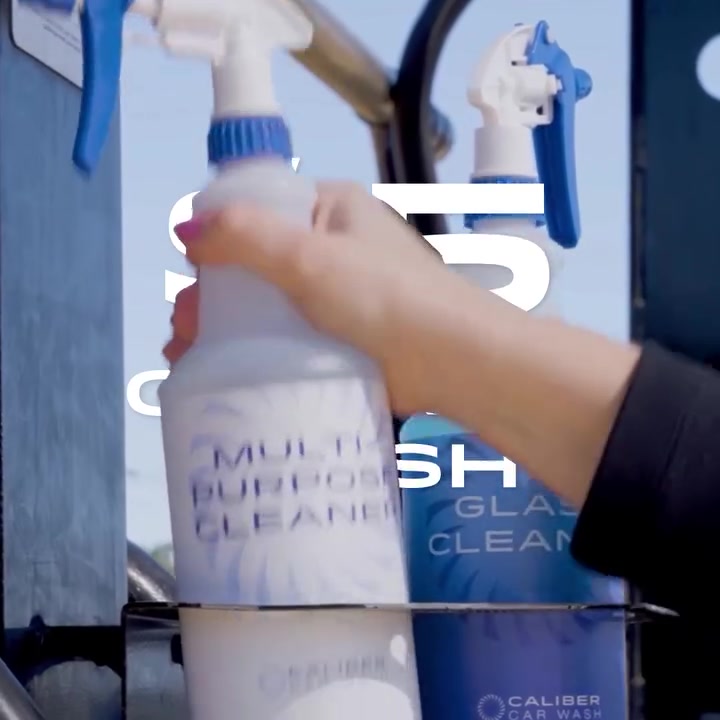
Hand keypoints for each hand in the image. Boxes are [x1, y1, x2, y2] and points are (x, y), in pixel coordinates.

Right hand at [165, 181, 454, 414]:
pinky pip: (288, 336)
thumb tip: (184, 227)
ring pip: (269, 304)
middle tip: (185, 330)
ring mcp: (338, 295)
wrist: (450, 360)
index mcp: (329, 209)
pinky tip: (224, 371)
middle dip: (215, 295)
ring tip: (190, 356)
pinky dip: (256, 350)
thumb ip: (244, 236)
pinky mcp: (341, 337)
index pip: (259, 211)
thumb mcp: (308, 256)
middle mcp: (332, 246)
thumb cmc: (382, 296)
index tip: (191, 276)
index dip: (219, 240)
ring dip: (228, 327)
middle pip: (257, 263)